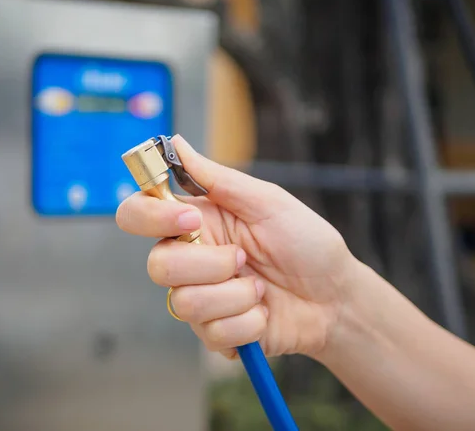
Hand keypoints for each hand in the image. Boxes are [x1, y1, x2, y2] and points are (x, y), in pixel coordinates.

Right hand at [116, 135, 355, 360]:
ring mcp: (200, 297)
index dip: (151, 217)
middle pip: (158, 265)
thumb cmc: (305, 241)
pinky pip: (212, 333)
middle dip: (209, 264)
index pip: (138, 214)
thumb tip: (175, 142)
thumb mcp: (266, 201)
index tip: (190, 218)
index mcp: (196, 221)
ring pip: (184, 303)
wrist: (335, 296)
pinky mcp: (215, 333)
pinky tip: (264, 312)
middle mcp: (190, 259)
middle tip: (244, 258)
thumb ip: (216, 178)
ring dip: (236, 296)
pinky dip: (248, 322)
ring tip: (261, 287)